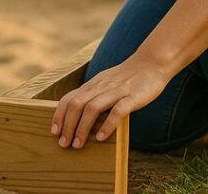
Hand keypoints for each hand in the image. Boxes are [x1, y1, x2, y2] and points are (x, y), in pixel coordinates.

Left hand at [50, 54, 170, 148]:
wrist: (152, 63)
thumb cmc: (128, 77)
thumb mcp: (106, 82)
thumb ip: (94, 95)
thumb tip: (79, 114)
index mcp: (94, 84)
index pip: (69, 98)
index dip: (59, 115)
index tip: (54, 131)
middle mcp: (101, 87)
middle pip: (76, 104)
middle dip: (67, 125)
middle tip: (63, 144)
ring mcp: (116, 91)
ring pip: (92, 108)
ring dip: (82, 128)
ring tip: (77, 144)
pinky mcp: (132, 97)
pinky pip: (117, 111)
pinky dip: (107, 125)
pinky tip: (100, 138)